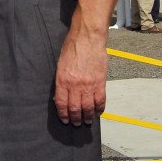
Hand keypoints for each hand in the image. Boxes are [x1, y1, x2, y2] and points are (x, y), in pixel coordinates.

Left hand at [53, 0, 114, 125]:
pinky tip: (98, 111)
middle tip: (76, 123)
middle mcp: (74, 85)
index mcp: (62, 80)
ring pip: (88, 108)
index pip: (61, 104)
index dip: (63, 115)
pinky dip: (99, 108)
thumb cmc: (73, 47)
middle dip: (75, 119)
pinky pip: (100, 100)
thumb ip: (62, 80)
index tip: (65, 120)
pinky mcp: (100, 82)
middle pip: (75, 109)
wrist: (88, 37)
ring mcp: (88, 84)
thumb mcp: (61, 64)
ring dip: (87, 117)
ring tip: (87, 121)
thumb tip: (63, 95)